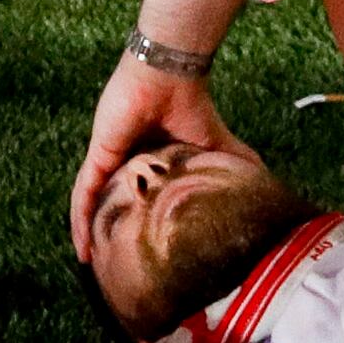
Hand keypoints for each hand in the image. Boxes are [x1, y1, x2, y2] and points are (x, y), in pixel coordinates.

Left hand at [70, 50, 245, 256]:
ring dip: (87, 232)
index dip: (137, 225)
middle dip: (106, 232)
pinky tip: (81, 249)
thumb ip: (233, 163)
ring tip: (90, 265)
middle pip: (111, 203)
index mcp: (150, 162)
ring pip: (93, 203)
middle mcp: (126, 163)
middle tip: (109, 265)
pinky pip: (83, 194)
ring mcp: (110, 160)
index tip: (143, 256)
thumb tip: (264, 182)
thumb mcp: (215, 147)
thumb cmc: (192, 106)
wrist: (170, 77)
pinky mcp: (99, 156)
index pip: (139, 199)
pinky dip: (80, 220)